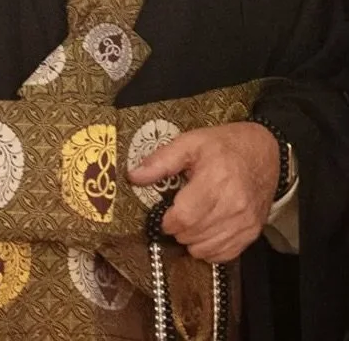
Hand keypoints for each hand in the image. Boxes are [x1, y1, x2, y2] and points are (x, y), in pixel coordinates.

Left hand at [128, 122, 279, 262]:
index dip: (167, 220)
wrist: (265, 152)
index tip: (165, 212)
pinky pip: (224, 255)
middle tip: (177, 214)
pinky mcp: (252, 232)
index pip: (184, 217)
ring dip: (191, 240)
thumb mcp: (190, 142)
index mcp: (215, 179)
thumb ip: (161, 160)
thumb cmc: (224, 145)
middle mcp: (233, 204)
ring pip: (206, 249)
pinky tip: (205, 232)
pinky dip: (209, 249)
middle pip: (192, 235)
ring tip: (191, 221)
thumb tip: (133, 176)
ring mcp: (244, 221)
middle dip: (177, 229)